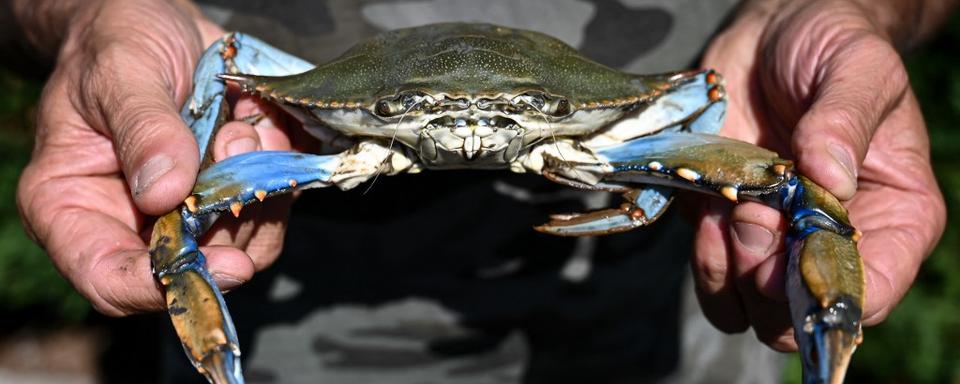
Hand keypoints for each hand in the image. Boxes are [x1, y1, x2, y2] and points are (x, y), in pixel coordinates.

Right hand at [15, 0, 289, 315]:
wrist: (154, 19)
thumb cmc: (115, 41)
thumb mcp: (119, 72)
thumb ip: (143, 128)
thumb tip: (165, 193)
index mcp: (73, 205)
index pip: (108, 278)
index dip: (163, 286)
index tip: (223, 264)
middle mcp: (130, 220)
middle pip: (191, 268)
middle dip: (230, 220)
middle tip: (237, 147)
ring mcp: (187, 210)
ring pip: (242, 241)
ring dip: (259, 187)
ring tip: (241, 124)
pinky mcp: (230, 191)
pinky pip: (271, 205)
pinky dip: (278, 168)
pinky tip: (259, 122)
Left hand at [694, 0, 946, 349]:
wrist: (771, 35)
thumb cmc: (831, 47)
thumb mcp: (857, 67)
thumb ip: (846, 120)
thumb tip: (827, 177)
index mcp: (893, 217)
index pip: (872, 290)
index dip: (829, 292)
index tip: (795, 257)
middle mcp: (834, 242)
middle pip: (800, 315)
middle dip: (770, 283)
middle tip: (755, 220)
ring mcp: (776, 241)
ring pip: (748, 310)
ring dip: (731, 272)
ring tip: (732, 211)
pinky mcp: (725, 228)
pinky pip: (710, 275)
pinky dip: (703, 253)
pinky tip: (707, 208)